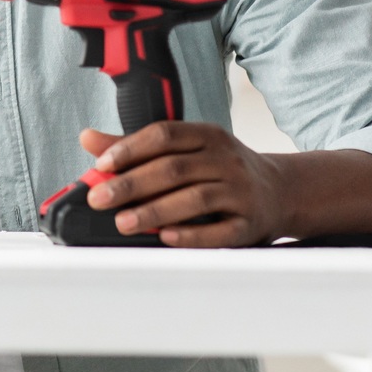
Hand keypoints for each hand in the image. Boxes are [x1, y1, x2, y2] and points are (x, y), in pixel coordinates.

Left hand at [79, 123, 288, 247]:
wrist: (282, 191)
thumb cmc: (224, 170)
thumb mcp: (188, 150)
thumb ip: (137, 147)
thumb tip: (89, 139)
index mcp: (208, 136)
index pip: (165, 135)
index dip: (131, 148)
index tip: (102, 164)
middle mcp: (226, 159)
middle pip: (173, 168)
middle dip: (132, 184)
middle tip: (99, 199)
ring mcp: (241, 191)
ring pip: (194, 198)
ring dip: (154, 211)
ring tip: (123, 222)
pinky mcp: (250, 223)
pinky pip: (220, 231)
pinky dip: (191, 235)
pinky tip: (165, 237)